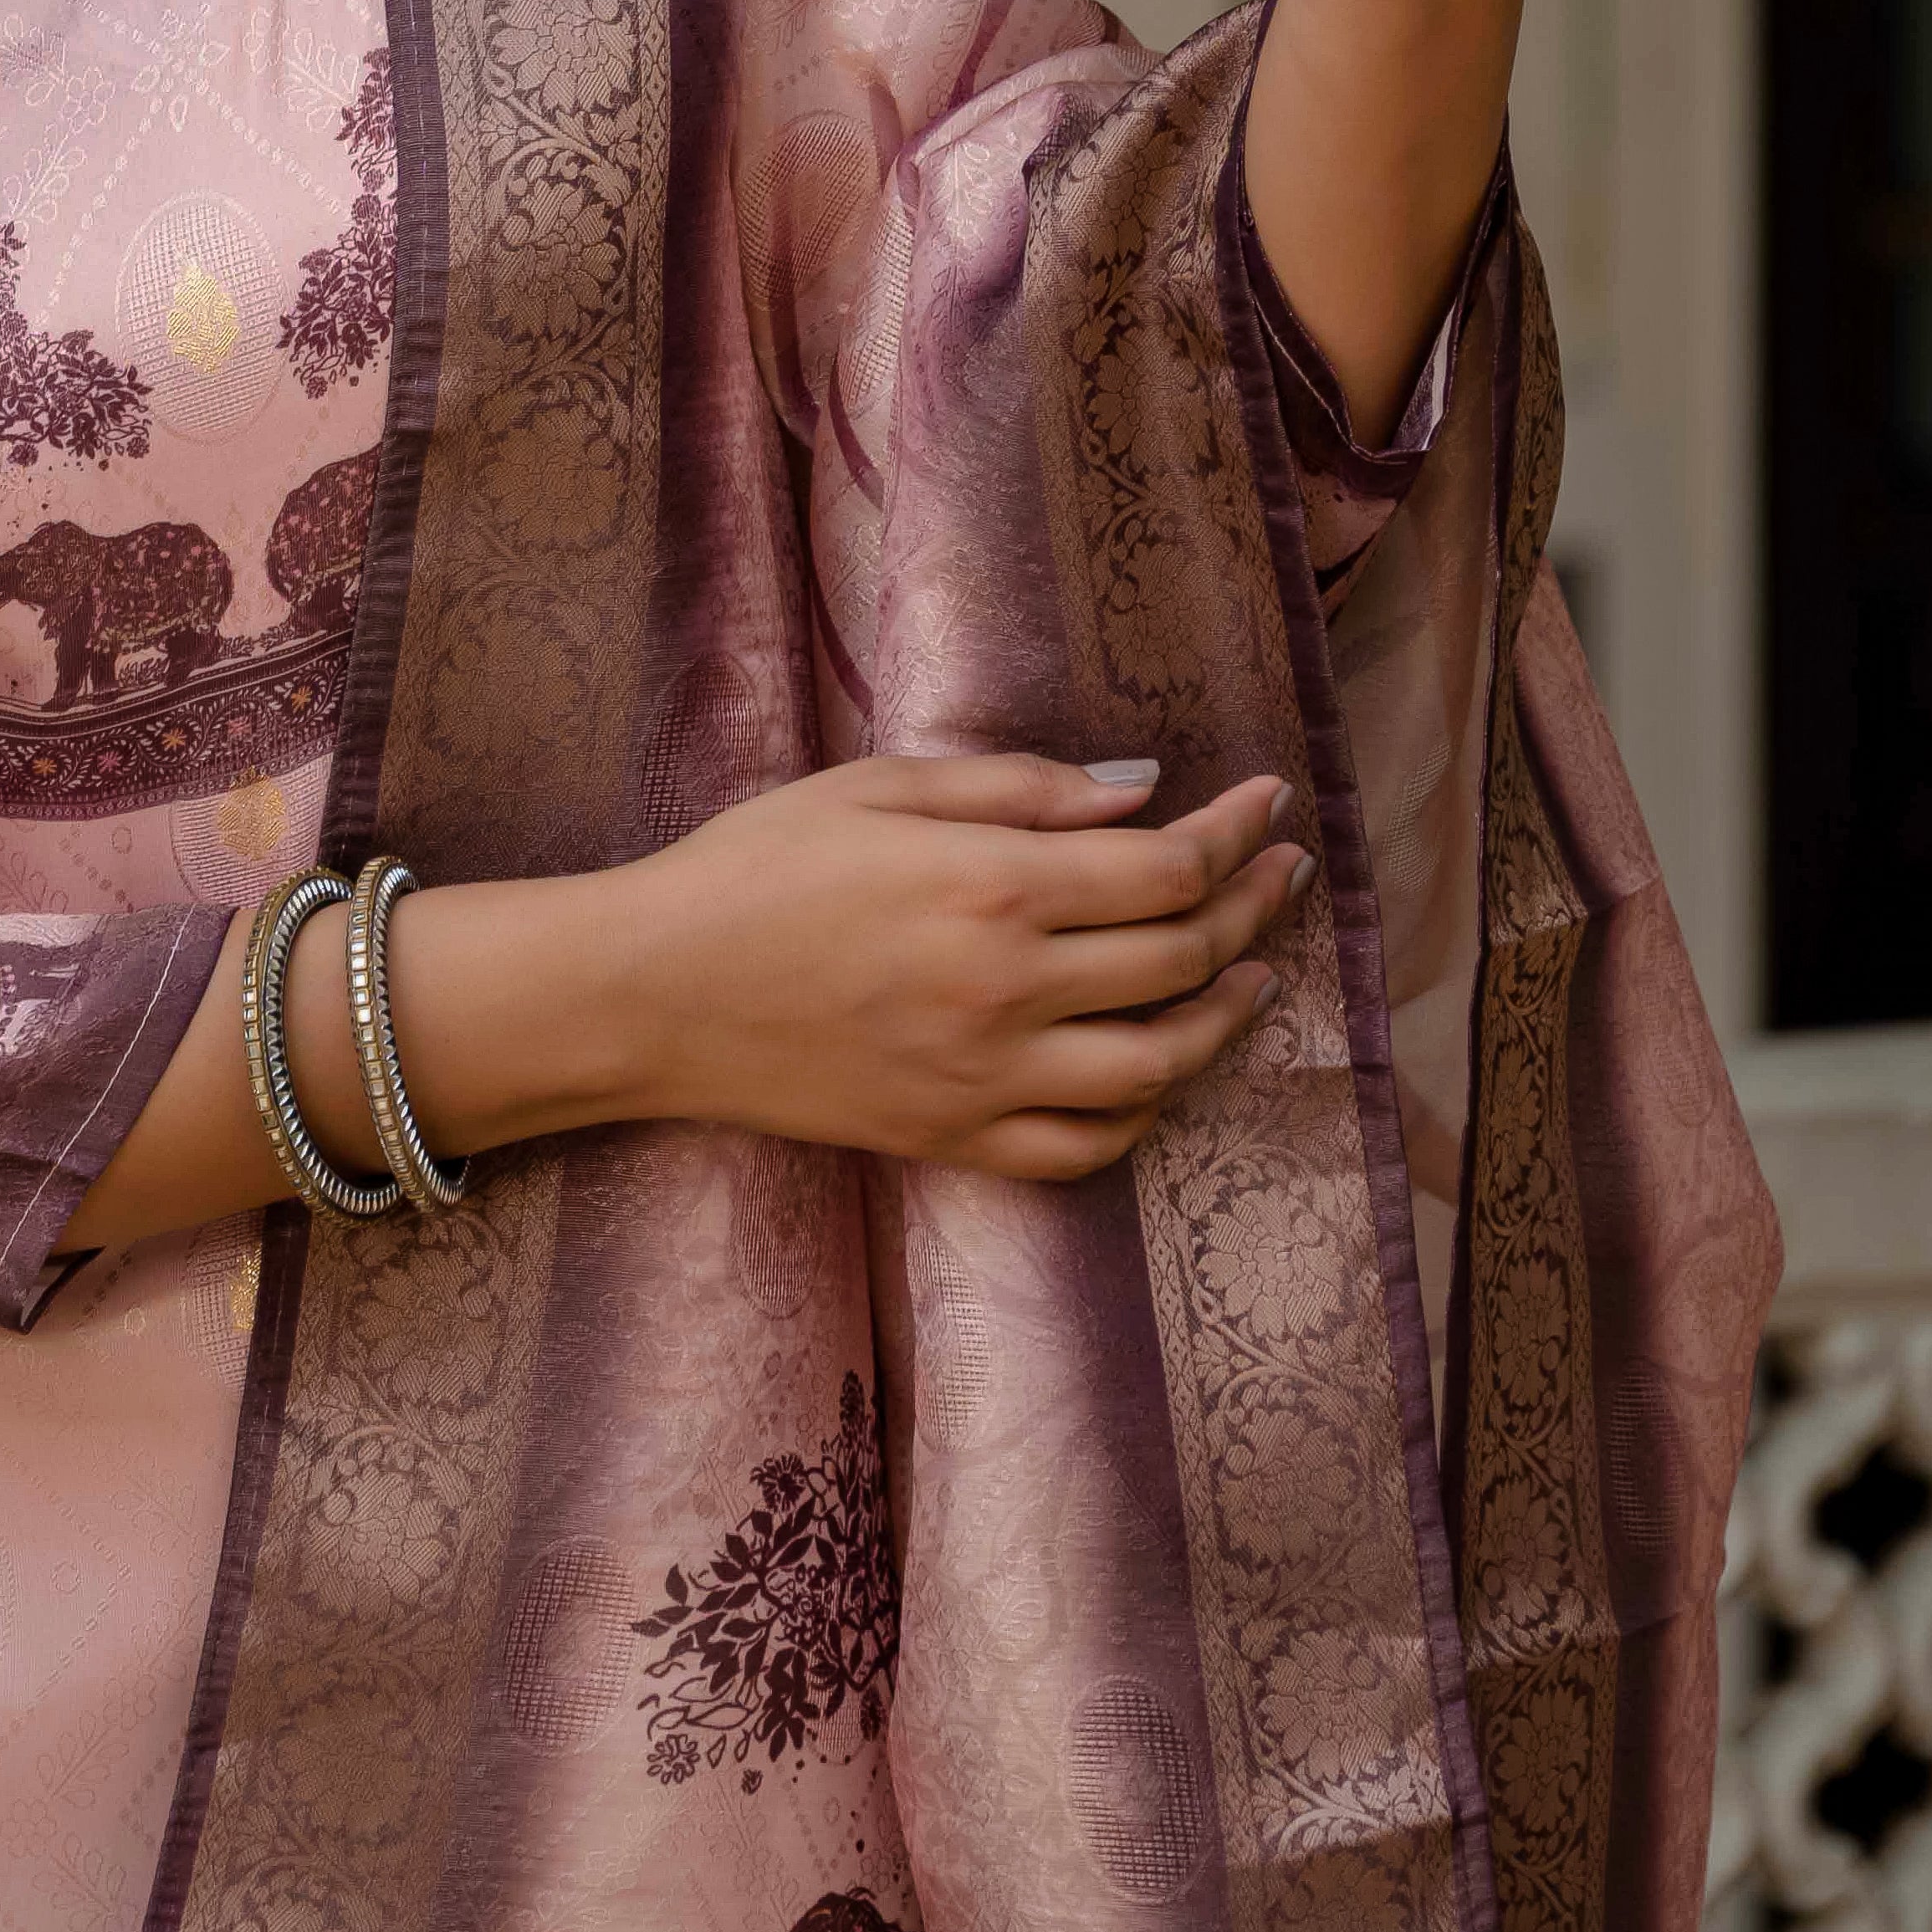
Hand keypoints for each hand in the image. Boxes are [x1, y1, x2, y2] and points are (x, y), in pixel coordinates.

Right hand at [617, 750, 1308, 1181]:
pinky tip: (1159, 1067)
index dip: (1236, 837)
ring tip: (1251, 975)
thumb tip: (1139, 796)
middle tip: (1278, 874)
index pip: (1167, 870)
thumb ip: (1017, 788)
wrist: (653, 992)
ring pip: (1159, 1065)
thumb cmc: (754, 867)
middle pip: (1180, 959)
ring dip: (1224, 1017)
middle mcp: (1008, 989)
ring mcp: (987, 1078)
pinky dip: (1145, 1109)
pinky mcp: (956, 1139)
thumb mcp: (877, 786)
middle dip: (1250, 909)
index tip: (1269, 804)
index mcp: (992, 886)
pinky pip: (1088, 1145)